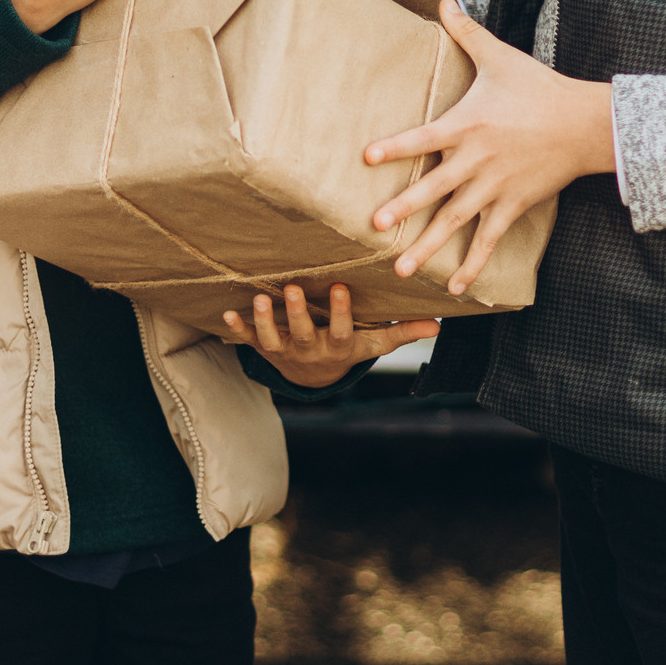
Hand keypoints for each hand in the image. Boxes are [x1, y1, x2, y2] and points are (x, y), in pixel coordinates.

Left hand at [217, 283, 438, 386]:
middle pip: (303, 334)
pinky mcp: (264, 348)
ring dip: (264, 321)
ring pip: (272, 339)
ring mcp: (284, 350)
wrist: (312, 378)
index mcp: (337, 347)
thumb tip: (439, 325)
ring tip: (260, 298)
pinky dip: (237, 329)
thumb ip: (401, 332)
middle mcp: (309, 350)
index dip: (341, 312)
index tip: (342, 287)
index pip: (340, 331)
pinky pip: (248, 341)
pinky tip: (226, 313)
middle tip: (294, 289)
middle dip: (297, 314)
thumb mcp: (372, 342)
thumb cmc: (346, 349)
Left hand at [364, 0, 613, 295]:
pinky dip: (473, 264)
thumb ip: (466, 31)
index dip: (396, 148)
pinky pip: (490, 239)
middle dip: (405, 208)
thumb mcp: (500, 57)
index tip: (367, 158)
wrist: (584, 123)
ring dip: (429, 246)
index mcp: (468, 125)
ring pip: (457, 220)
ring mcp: (496, 187)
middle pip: (435, 188)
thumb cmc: (538, 87)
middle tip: (375, 225)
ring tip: (401, 267)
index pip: (424, 138)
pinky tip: (455, 287)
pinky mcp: (514, 205)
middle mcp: (478, 160)